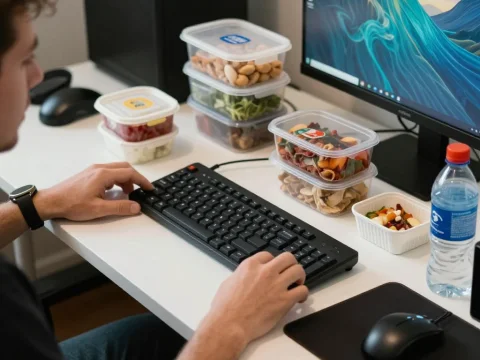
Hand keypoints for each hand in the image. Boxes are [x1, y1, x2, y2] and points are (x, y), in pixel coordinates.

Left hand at [35, 162, 153, 220]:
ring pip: (117, 169)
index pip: (130, 173)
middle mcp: (99, 168)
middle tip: (140, 191)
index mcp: (103, 175)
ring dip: (125, 179)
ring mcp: (93, 170)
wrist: (51, 201)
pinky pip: (109, 172)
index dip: (142, 181)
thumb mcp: (99, 209)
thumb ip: (120, 207)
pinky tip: (113, 191)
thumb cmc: (71, 204)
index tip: (149, 188)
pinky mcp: (89, 173)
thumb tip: (136, 207)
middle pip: (125, 168)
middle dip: (135, 179)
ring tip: (126, 194)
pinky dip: (117, 179)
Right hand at [201, 252, 307, 348]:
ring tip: (297, 284)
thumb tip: (246, 277)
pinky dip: (303, 294)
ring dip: (299, 276)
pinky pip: (303, 290)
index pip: (268, 255)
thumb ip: (241, 275)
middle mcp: (265, 272)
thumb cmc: (225, 308)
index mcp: (250, 265)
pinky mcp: (284, 300)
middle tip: (290, 273)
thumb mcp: (229, 282)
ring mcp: (276, 285)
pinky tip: (298, 299)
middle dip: (290, 264)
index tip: (274, 270)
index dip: (272, 263)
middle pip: (288, 257)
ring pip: (298, 270)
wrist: (229, 325)